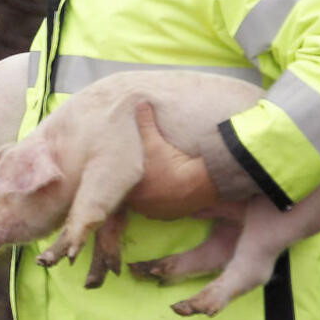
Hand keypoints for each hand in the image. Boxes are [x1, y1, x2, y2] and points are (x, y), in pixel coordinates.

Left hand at [126, 102, 218, 218]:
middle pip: (132, 198)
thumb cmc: (172, 162)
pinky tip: (164, 192)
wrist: (200, 182)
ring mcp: (157, 213)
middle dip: (134, 188)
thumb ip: (145, 123)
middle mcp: (142, 206)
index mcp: (132, 191)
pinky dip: (161, 202)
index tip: (125, 170)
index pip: (119, 187)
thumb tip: (140, 103)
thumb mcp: (155, 140)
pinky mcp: (171, 217)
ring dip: (147, 196)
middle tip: (138, 177)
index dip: (121, 178)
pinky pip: (161, 210)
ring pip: (146, 205)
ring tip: (151, 184)